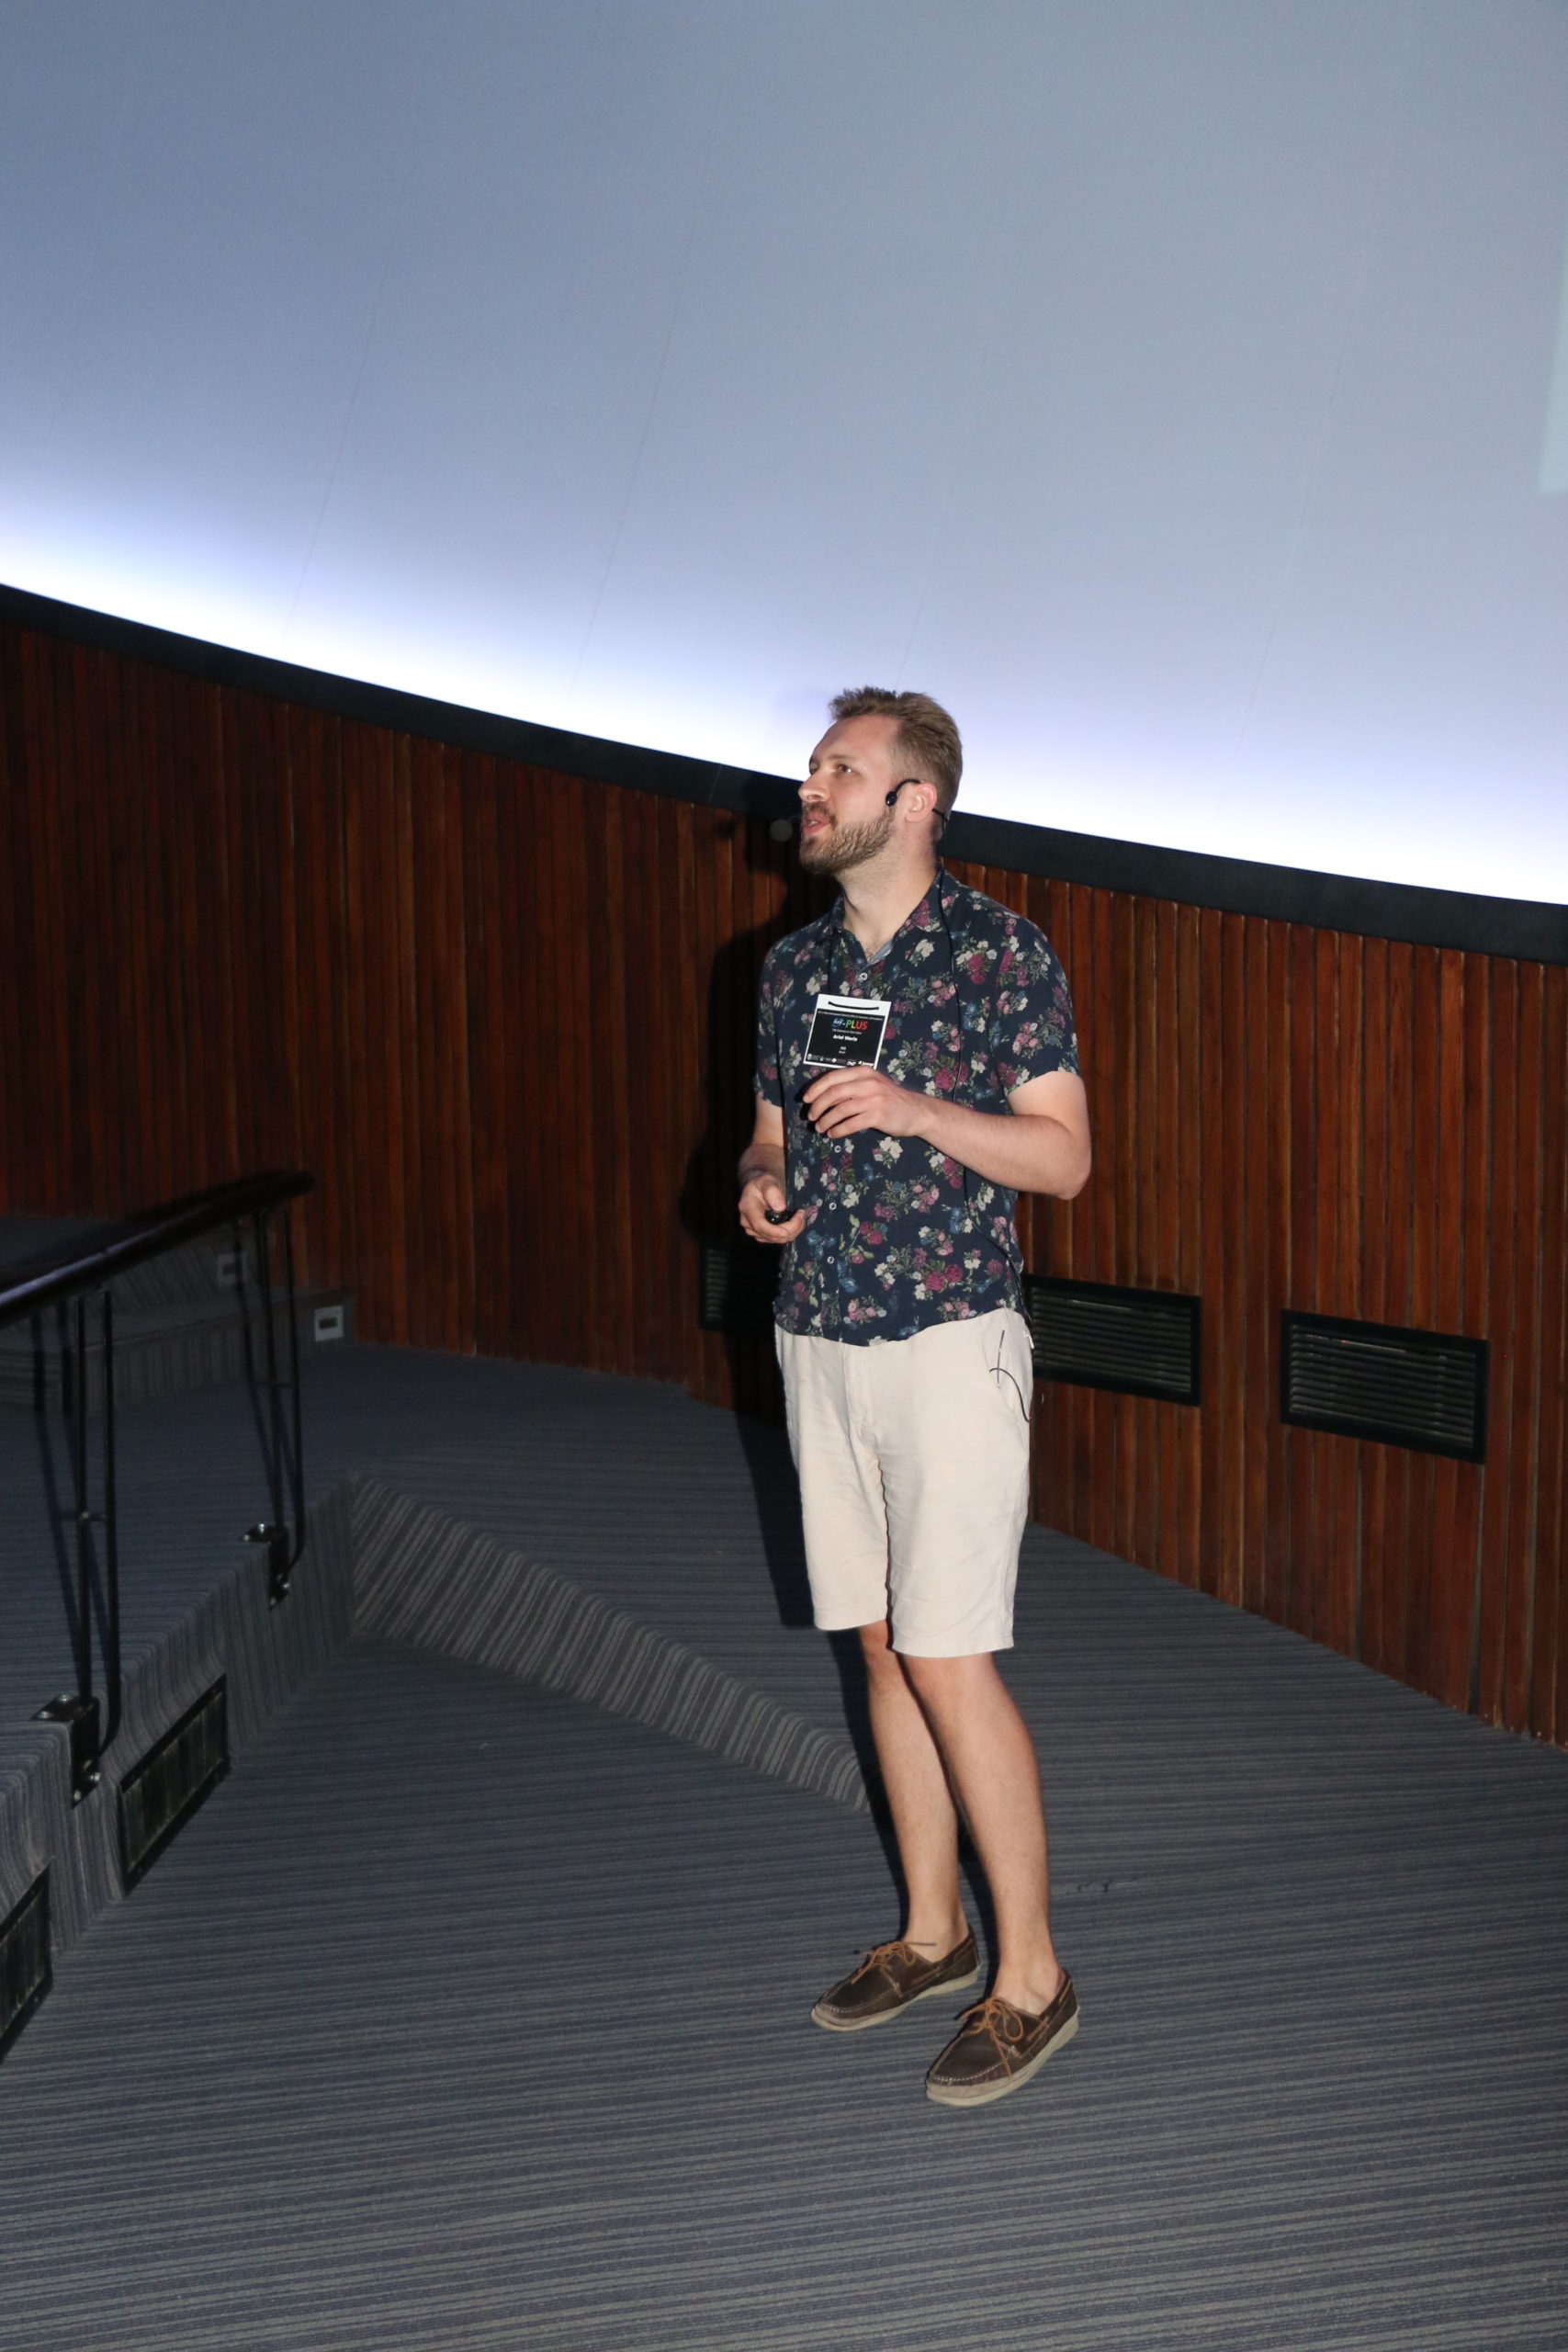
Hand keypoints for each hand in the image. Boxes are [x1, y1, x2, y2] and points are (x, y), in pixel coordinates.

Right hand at [738, 1171, 804, 1243]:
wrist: (758, 1187)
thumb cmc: (762, 1182)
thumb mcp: (767, 1181)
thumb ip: (772, 1192)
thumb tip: (780, 1208)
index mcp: (747, 1209)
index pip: (760, 1225)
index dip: (774, 1232)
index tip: (788, 1230)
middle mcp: (748, 1222)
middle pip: (771, 1235)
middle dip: (790, 1228)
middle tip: (802, 1214)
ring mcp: (754, 1230)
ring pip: (776, 1240)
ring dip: (792, 1232)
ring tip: (800, 1217)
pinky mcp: (762, 1234)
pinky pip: (777, 1239)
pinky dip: (790, 1233)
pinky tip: (796, 1223)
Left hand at [802, 1066, 931, 1141]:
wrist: (917, 1111)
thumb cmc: (890, 1099)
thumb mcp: (872, 1085)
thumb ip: (852, 1086)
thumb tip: (822, 1096)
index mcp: (864, 1072)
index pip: (833, 1077)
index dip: (816, 1088)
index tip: (805, 1099)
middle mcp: (868, 1083)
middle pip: (833, 1093)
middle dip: (817, 1106)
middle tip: (811, 1117)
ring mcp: (874, 1099)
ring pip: (840, 1109)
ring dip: (826, 1120)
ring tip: (820, 1128)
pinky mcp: (878, 1115)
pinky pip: (851, 1124)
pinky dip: (838, 1130)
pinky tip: (833, 1134)